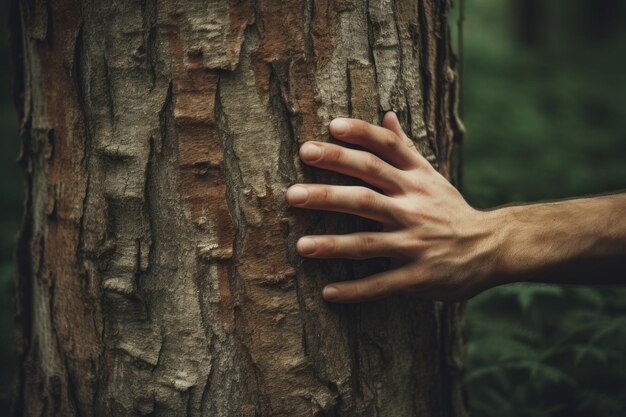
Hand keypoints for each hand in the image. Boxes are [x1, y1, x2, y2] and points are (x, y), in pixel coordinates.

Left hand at [286, 112, 502, 302]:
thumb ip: (405, 148)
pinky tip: (328, 292)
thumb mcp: (431, 176)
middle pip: (366, 195)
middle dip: (328, 193)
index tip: (330, 127)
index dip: (360, 136)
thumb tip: (385, 114)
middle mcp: (414, 207)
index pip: (386, 150)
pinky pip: (383, 284)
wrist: (492, 246)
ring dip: (334, 245)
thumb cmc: (450, 208)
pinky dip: (356, 290)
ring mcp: (416, 243)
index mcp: (415, 180)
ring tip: (301, 246)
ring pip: (369, 242)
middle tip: (292, 193)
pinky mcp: (419, 276)